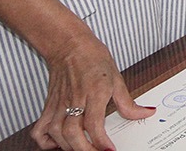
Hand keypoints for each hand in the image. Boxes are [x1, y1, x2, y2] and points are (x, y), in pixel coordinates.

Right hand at [32, 29, 151, 150]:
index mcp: (94, 92)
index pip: (94, 123)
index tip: (109, 150)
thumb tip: (145, 113)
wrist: (69, 46)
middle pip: (73, 133)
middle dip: (85, 149)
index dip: (101, 141)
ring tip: (83, 149)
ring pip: (57, 134)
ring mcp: (58, 105)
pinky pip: (40, 130)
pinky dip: (46, 142)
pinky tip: (58, 144)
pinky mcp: (48, 107)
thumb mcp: (116, 78)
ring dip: (69, 147)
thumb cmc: (93, 59)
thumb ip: (128, 103)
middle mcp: (74, 100)